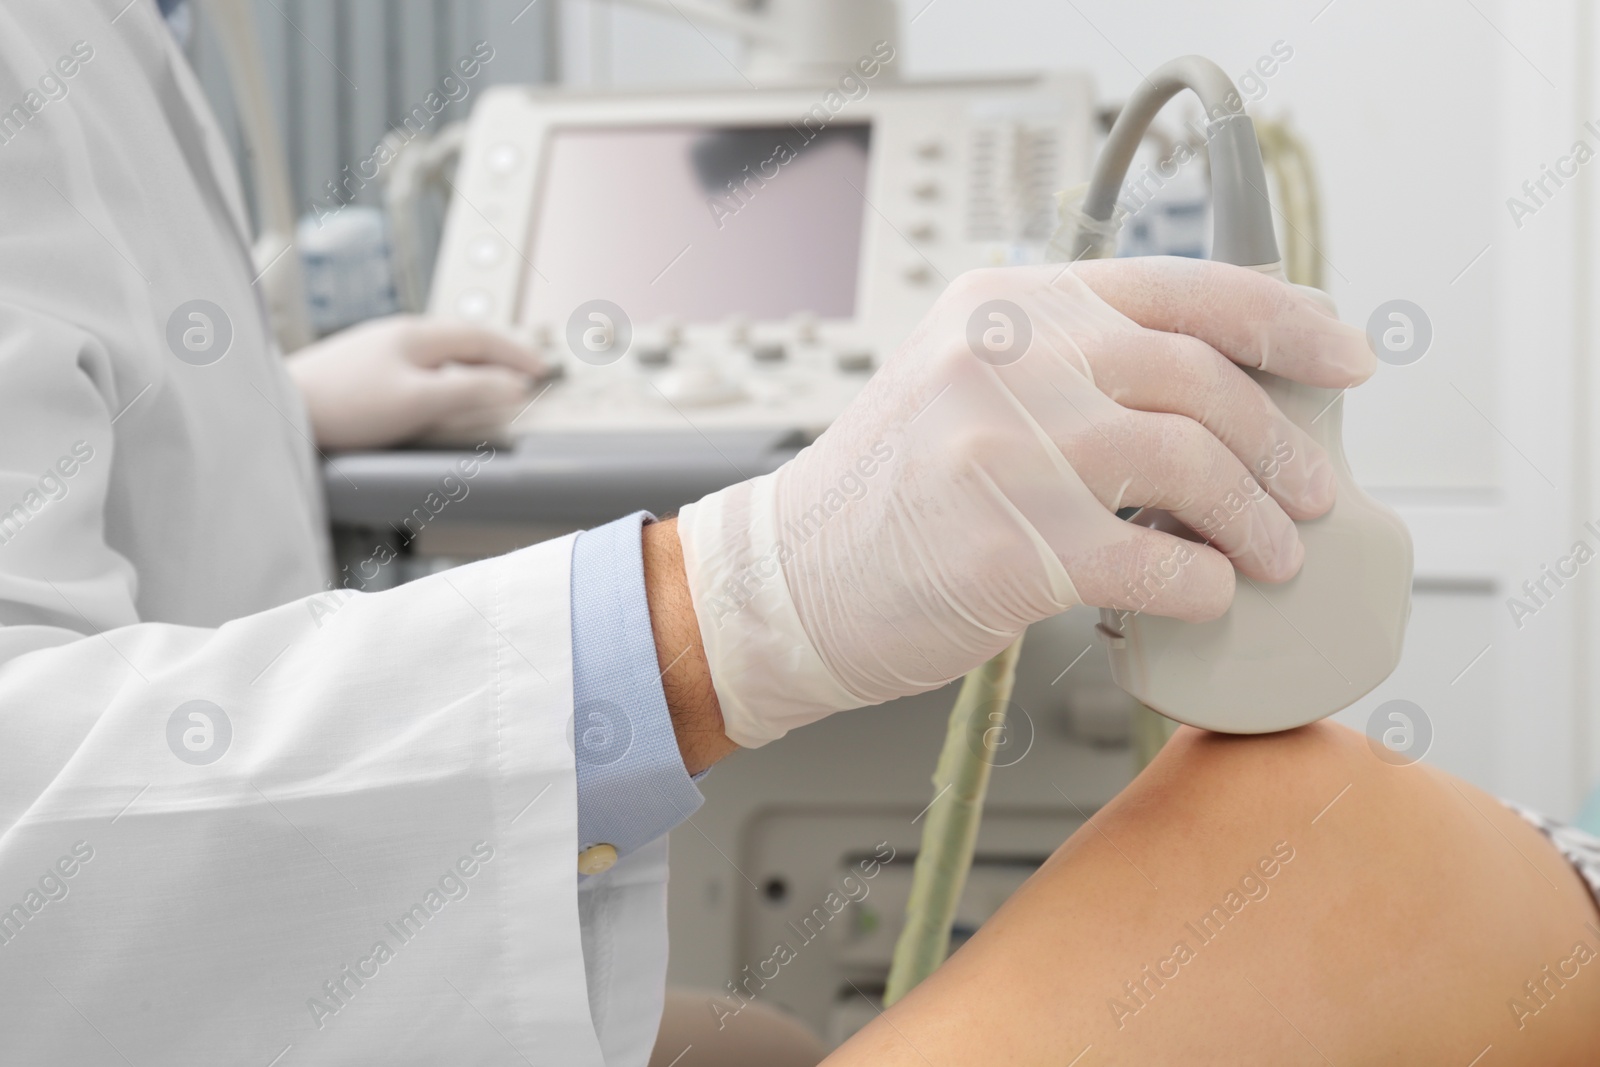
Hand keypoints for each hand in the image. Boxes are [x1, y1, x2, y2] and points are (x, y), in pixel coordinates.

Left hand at [285, 315, 543, 449]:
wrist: (280, 410)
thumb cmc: (345, 404)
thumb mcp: (420, 400)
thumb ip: (472, 390)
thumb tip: (513, 387)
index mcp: (416, 334)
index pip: (481, 336)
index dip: (515, 352)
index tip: (541, 368)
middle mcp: (395, 335)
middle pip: (459, 338)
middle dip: (495, 354)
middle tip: (520, 372)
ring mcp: (373, 350)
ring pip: (436, 352)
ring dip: (467, 365)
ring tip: (485, 382)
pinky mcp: (356, 371)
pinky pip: (414, 365)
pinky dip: (440, 376)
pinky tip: (432, 392)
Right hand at [675, 258, 1375, 746]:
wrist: (788, 580)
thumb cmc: (890, 493)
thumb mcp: (967, 381)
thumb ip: (1072, 363)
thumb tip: (1219, 392)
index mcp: (1008, 302)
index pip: (1180, 286)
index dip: (1286, 321)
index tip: (1343, 359)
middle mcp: (1006, 356)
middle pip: (1200, 380)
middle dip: (1280, 445)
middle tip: (1308, 493)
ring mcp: (1002, 448)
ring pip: (1190, 467)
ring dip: (1255, 521)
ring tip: (1271, 556)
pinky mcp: (1005, 548)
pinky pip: (1155, 564)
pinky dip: (1203, 587)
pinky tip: (1202, 597)